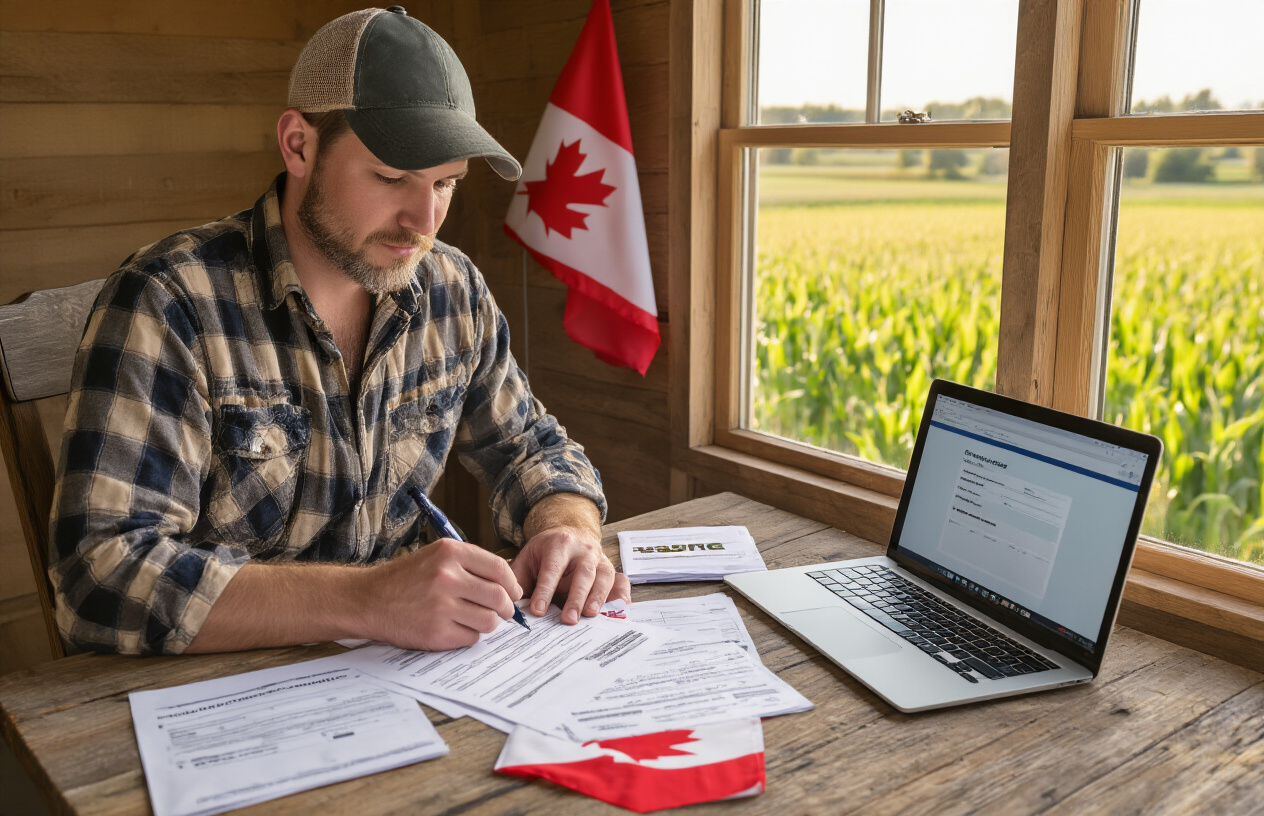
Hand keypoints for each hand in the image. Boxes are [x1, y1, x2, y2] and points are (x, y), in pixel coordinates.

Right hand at [361, 538, 522, 650]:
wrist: (367, 600)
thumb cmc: (405, 579)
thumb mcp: (436, 556)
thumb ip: (470, 564)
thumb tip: (508, 583)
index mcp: (450, 553)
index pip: (499, 568)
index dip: (512, 583)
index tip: (513, 592)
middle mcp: (447, 577)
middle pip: (499, 597)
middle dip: (507, 608)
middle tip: (503, 612)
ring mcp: (441, 606)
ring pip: (489, 621)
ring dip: (487, 623)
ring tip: (474, 619)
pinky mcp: (436, 632)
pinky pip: (471, 637)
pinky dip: (468, 635)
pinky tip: (454, 628)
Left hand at [512, 525, 630, 623]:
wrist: (567, 535)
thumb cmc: (544, 553)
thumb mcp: (527, 559)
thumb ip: (518, 581)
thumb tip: (511, 605)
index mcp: (559, 543)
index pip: (552, 568)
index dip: (545, 590)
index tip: (538, 611)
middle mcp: (583, 549)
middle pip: (583, 573)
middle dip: (576, 597)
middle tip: (568, 620)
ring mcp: (600, 559)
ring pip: (604, 577)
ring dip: (598, 598)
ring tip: (590, 615)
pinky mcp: (611, 570)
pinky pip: (621, 581)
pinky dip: (622, 594)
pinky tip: (620, 608)